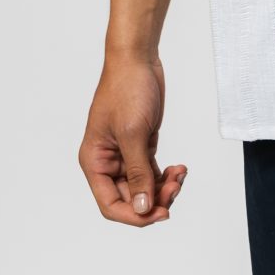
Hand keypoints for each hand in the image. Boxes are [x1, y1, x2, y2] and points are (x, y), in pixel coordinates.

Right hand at [79, 53, 187, 226]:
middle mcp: (107, 161)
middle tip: (176, 187)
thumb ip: (137, 173)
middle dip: (154, 199)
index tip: (158, 213)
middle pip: (130, 198)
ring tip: (180, 174)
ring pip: (144, 187)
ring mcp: (125, 154)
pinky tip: (180, 169)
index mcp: (95, 161)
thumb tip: (142, 208)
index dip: (134, 215)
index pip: (110, 204)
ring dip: (163, 188)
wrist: (137, 59)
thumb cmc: (126, 89)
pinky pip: (152, 172)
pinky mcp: (141, 144)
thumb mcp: (133, 133)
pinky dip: (166, 175)